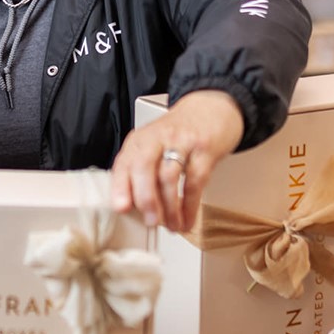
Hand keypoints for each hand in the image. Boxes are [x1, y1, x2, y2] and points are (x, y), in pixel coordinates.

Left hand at [110, 90, 243, 232]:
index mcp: (140, 140)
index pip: (124, 163)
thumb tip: (133, 207)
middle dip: (146, 199)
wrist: (212, 108)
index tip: (121, 208)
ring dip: (170, 207)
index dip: (120, 187)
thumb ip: (141, 171)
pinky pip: (195, 180)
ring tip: (172, 225)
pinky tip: (188, 218)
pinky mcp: (204, 149)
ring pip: (169, 176)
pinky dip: (191, 205)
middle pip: (144, 167)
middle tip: (151, 221)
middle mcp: (158, 138)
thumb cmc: (179, 133)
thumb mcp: (154, 146)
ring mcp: (182, 142)